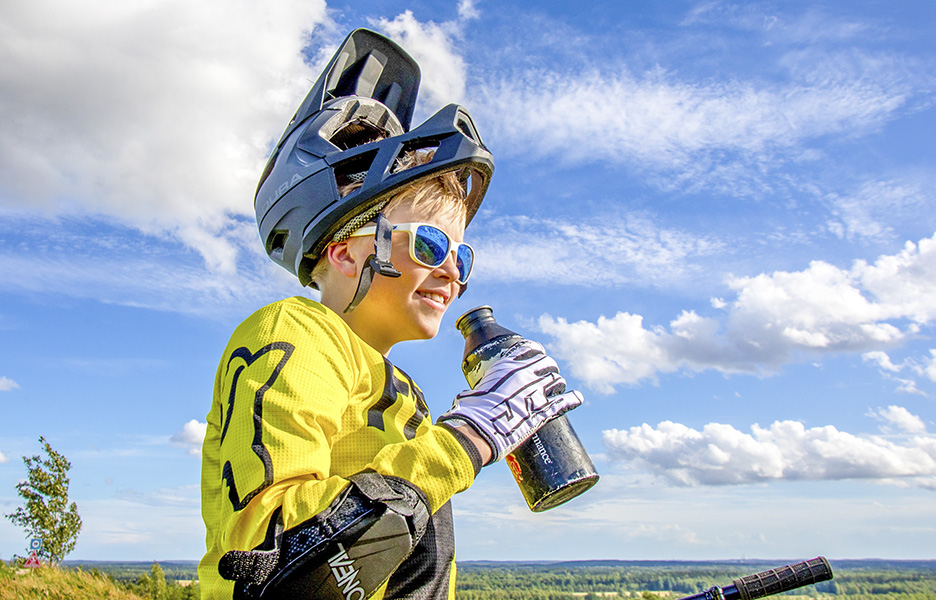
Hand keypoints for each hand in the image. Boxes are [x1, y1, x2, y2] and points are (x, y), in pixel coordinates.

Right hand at [439, 340, 582, 462]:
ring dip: (559, 383)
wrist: (479, 428)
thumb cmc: (470, 411)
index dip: (537, 352)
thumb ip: (479, 390)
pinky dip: (573, 399)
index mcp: (508, 365)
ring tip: (558, 387)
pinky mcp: (543, 411)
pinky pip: (564, 402)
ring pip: (557, 380)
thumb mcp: (474, 390)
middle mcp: (525, 374)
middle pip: (547, 363)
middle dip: (549, 368)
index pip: (530, 349)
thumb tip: (468, 398)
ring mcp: (536, 392)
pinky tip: (578, 398)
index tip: (539, 355)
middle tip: (548, 375)